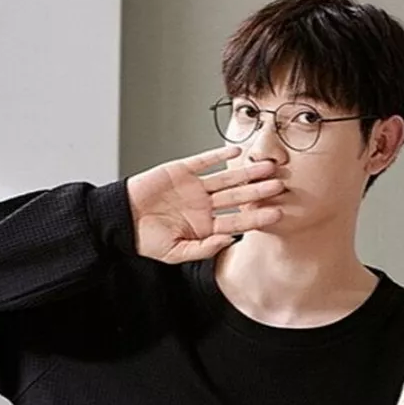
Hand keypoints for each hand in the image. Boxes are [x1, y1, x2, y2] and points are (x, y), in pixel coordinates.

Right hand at [126, 146, 285, 263]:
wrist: (122, 221)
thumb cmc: (147, 240)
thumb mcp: (176, 253)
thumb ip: (204, 248)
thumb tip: (230, 241)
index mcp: (206, 226)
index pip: (238, 221)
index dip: (258, 217)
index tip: (278, 213)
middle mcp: (204, 206)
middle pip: (238, 198)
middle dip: (259, 191)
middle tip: (281, 185)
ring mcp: (194, 187)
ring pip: (227, 179)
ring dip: (247, 173)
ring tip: (268, 166)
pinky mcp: (181, 171)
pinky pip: (204, 161)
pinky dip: (219, 155)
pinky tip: (236, 151)